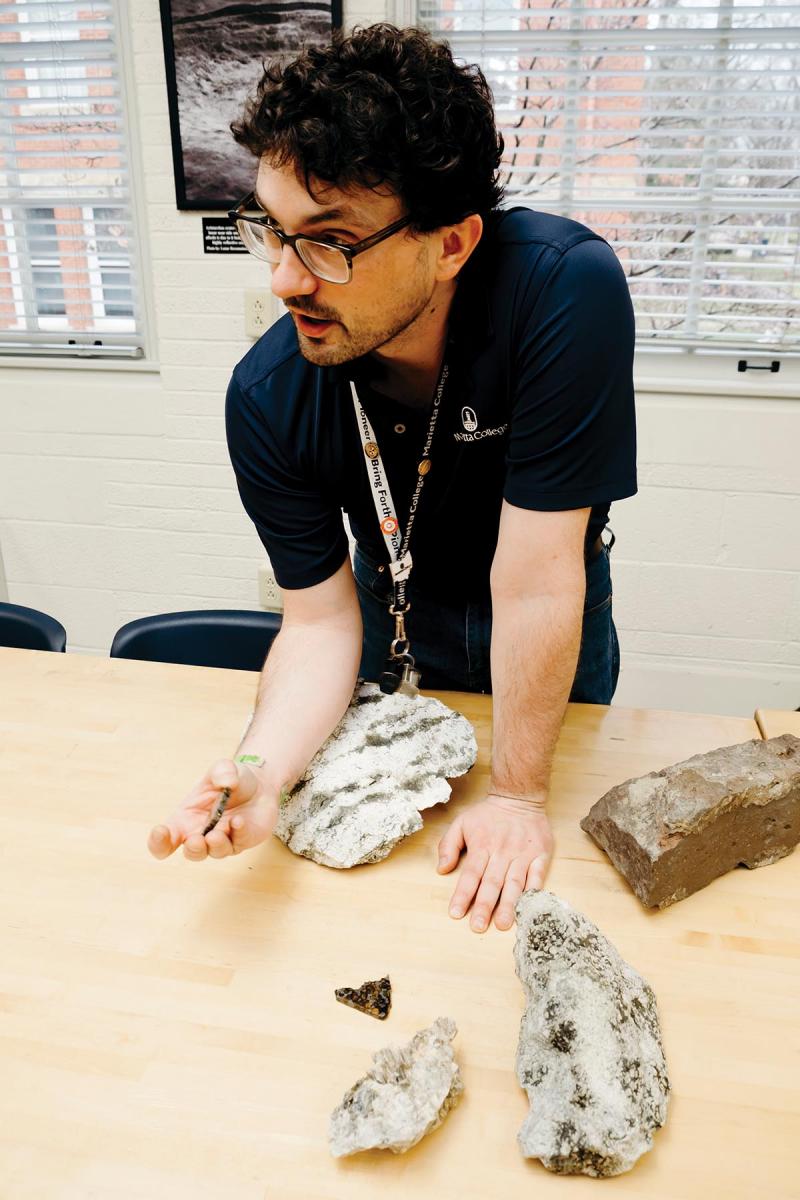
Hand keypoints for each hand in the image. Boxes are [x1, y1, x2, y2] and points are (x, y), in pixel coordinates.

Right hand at [147, 759, 279, 861]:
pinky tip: (239, 821)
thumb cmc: (232, 780)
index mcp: (185, 819)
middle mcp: (201, 834)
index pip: (165, 840)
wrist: (260, 786)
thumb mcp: (223, 769)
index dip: (158, 842)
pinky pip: (238, 843)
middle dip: (193, 849)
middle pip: (191, 852)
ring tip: (217, 833)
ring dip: (215, 845)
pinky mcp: (241, 841)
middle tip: (197, 839)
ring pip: (214, 852)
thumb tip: (227, 782)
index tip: (160, 831)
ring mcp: (222, 840)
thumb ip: (221, 771)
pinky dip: (238, 833)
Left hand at [437, 793, 553, 931]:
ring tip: (504, 924)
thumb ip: (448, 845)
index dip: (463, 894)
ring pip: (514, 883)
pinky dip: (533, 892)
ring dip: (509, 905)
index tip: (456, 913)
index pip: (471, 874)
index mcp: (482, 845)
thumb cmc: (488, 814)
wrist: (519, 797)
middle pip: (492, 882)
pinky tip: (528, 907)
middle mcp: (502, 852)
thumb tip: (442, 869)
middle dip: (484, 906)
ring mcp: (522, 855)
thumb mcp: (461, 822)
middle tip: (478, 926)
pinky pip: (537, 876)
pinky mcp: (540, 855)